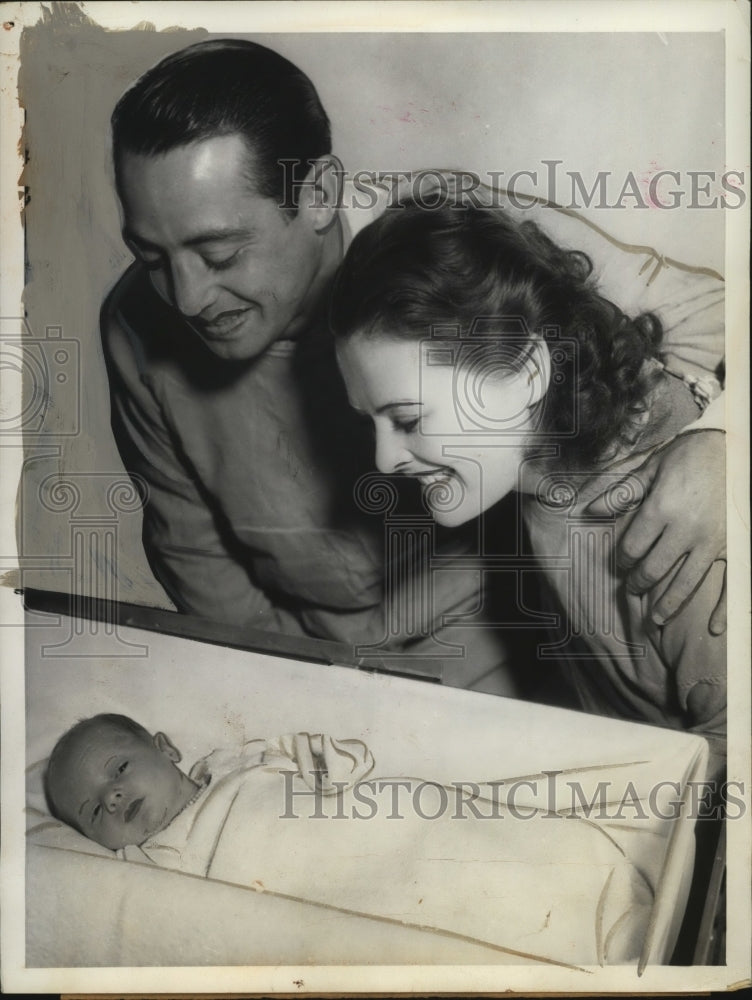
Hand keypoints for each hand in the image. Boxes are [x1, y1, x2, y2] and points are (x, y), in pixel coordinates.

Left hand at [585, 430, 725, 632]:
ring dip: (667, 605)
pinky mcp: (734, 546)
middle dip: (638, 582)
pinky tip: (713, 629)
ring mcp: (713, 541)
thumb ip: (622, 493)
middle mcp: (686, 530)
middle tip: (631, 588)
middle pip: (654, 569)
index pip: (632, 547)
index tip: (621, 563)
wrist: (738, 447)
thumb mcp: (653, 468)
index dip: (622, 559)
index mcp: (661, 509)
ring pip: (685, 583)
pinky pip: (729, 585)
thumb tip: (589, 511)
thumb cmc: (691, 455)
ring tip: (655, 619)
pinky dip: (722, 610)